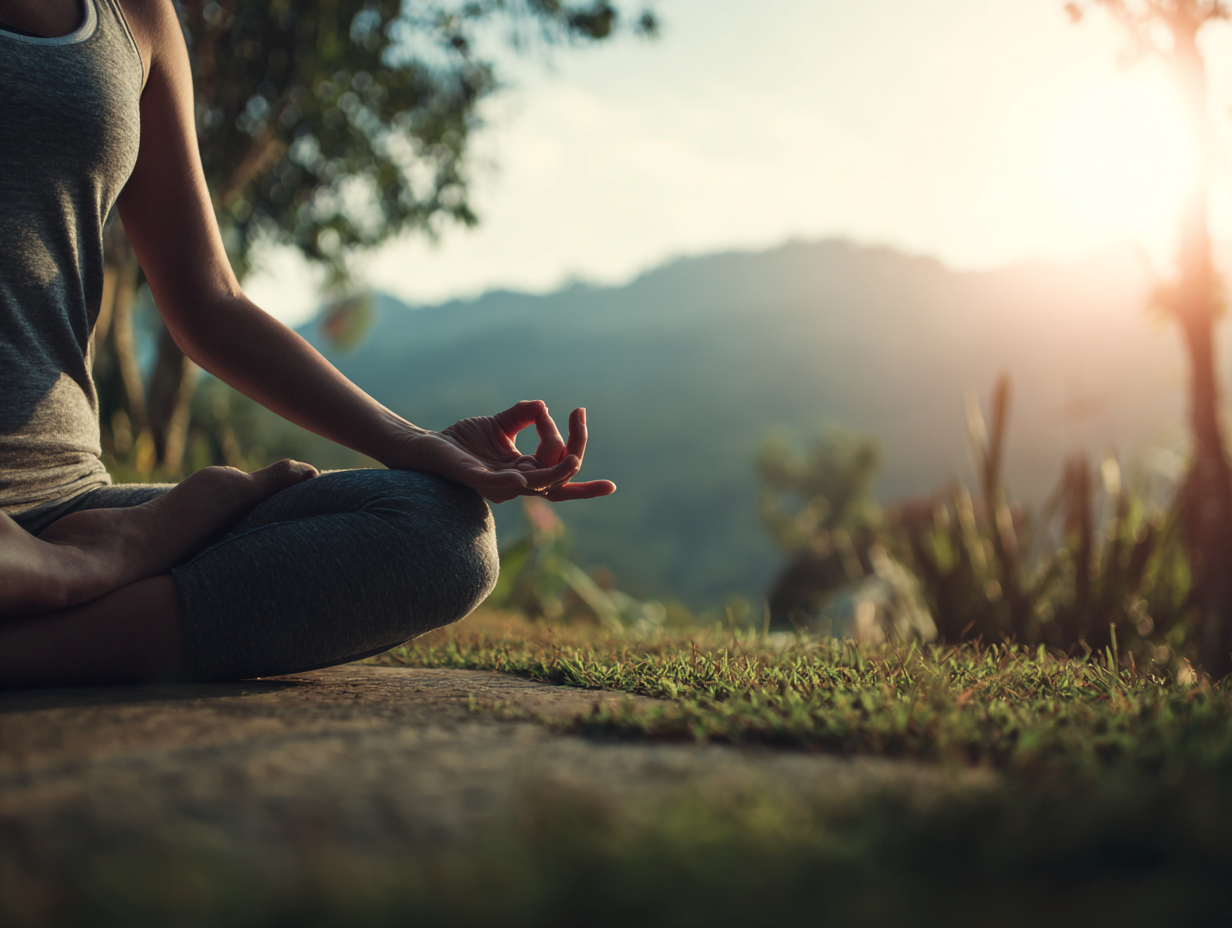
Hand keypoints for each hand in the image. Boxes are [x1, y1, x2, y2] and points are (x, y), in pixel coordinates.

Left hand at [388, 401, 616, 503]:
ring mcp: (496, 483)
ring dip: (556, 472)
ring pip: (537, 485)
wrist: (427, 445)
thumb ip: (523, 415)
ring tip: (573, 459)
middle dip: (577, 452)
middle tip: (580, 418)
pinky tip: (522, 480)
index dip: (573, 439)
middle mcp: (515, 482)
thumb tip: (543, 406)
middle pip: (558, 477)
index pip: (561, 465)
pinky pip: (496, 486)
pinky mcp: (473, 478)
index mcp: (524, 470)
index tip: (577, 411)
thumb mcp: (499, 424)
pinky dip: (511, 484)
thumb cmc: (463, 440)